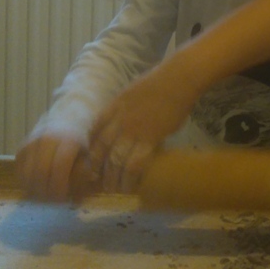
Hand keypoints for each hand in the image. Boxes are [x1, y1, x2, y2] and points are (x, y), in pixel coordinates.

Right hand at [16, 134, 97, 201]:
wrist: (64, 121)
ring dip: (34, 190)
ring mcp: (31, 144)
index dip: (59, 186)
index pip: (59, 167)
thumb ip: (82, 177)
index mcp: (68, 140)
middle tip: (52, 201)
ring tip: (44, 197)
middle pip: (40, 173)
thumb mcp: (87, 157)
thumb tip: (77, 201)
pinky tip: (35, 188)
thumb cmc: (79, 144)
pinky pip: (19, 172)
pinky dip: (25, 183)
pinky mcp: (20, 149)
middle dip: (45, 192)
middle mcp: (47, 140)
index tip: (63, 198)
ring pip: (26, 174)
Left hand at [88, 73, 191, 192]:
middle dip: (97, 169)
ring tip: (116, 189)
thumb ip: (124, 109)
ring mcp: (133, 130)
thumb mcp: (133, 93)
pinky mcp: (150, 138)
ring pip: (115, 160)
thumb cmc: (161, 83)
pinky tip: (132, 186)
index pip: (94, 133)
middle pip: (100, 150)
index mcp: (113, 108)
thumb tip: (124, 122)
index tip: (93, 161)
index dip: (92, 150)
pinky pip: (135, 163)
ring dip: (113, 178)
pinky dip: (131, 177)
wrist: (178, 79)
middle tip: (99, 181)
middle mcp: (118, 120)